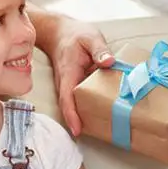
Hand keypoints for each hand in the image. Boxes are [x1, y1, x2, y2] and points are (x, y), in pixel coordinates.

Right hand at [48, 16, 113, 135]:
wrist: (59, 32)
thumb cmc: (74, 34)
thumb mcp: (90, 38)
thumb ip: (99, 50)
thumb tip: (108, 62)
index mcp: (68, 73)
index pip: (67, 97)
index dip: (71, 115)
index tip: (77, 129)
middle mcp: (65, 83)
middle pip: (68, 107)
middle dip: (77, 123)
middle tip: (93, 136)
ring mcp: (67, 85)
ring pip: (72, 105)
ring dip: (81, 118)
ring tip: (99, 131)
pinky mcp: (72, 85)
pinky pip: (77, 100)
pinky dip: (85, 108)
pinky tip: (101, 114)